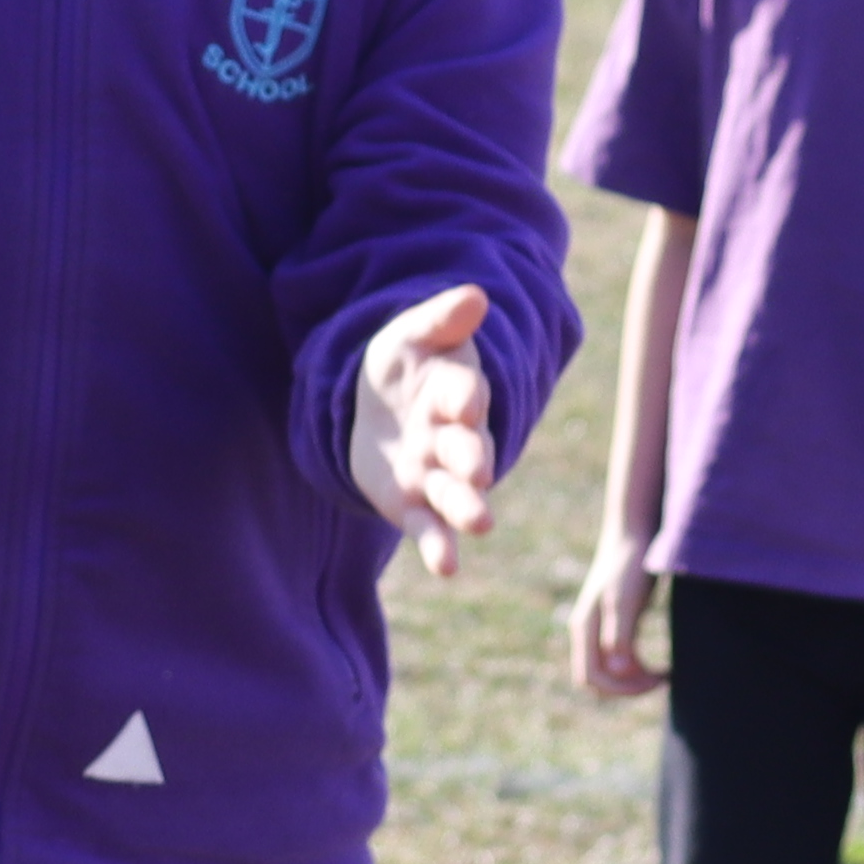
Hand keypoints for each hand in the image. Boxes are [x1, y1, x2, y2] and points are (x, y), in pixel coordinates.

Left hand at [356, 283, 498, 577]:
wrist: (382, 404)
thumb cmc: (406, 362)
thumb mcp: (414, 333)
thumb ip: (441, 320)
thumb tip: (475, 296)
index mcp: (456, 391)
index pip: (465, 393)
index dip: (465, 396)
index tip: (467, 402)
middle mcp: (453, 438)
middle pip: (467, 449)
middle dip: (472, 458)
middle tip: (479, 469)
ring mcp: (435, 474)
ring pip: (454, 495)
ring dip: (466, 507)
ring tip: (480, 523)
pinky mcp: (413, 505)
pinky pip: (427, 528)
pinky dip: (438, 548)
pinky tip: (447, 568)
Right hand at [566, 530, 662, 699]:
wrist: (635, 534)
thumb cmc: (629, 564)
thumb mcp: (626, 600)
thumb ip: (619, 635)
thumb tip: (617, 671)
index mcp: (584, 628)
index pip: (591, 678)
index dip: (620, 688)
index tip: (652, 680)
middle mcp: (588, 632)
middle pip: (599, 680)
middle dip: (626, 688)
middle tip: (660, 681)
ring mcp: (601, 629)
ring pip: (612, 672)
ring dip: (635, 680)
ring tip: (665, 676)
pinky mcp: (617, 624)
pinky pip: (623, 660)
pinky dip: (639, 668)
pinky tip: (662, 666)